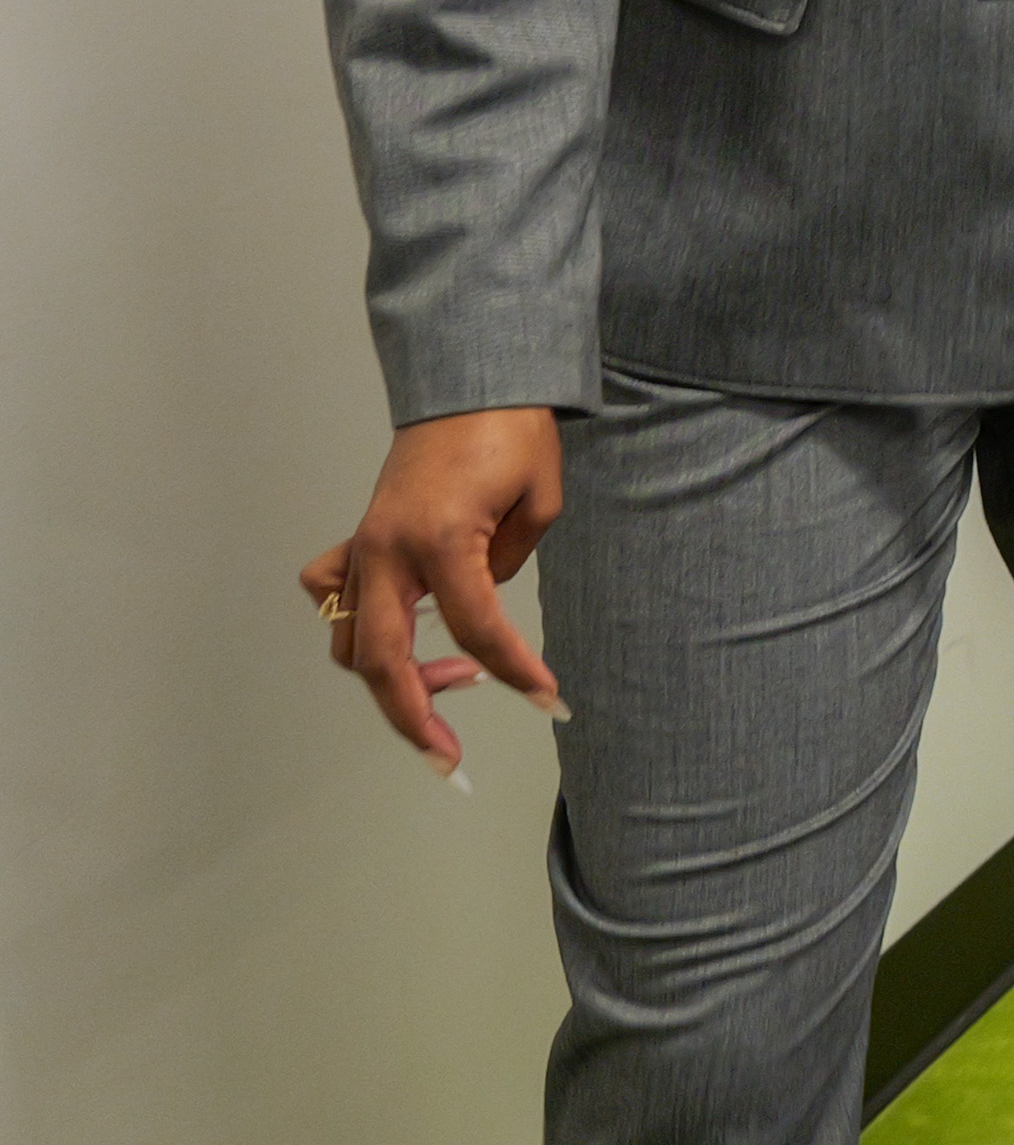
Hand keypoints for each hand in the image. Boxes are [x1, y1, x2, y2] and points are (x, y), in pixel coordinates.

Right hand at [305, 408, 567, 772]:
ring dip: (393, 677)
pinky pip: (333, 595)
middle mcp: (388, 549)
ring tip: (455, 680)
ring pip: (350, 640)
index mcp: (442, 538)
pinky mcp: (358, 540)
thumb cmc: (511, 433)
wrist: (469, 383)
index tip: (550, 700)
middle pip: (382, 659)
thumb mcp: (538, 500)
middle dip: (415, 719)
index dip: (515, 671)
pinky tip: (400, 628)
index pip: (477, 626)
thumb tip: (479, 611)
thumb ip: (507, 566)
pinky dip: (353, 622)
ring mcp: (364, 546)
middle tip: (449, 760)